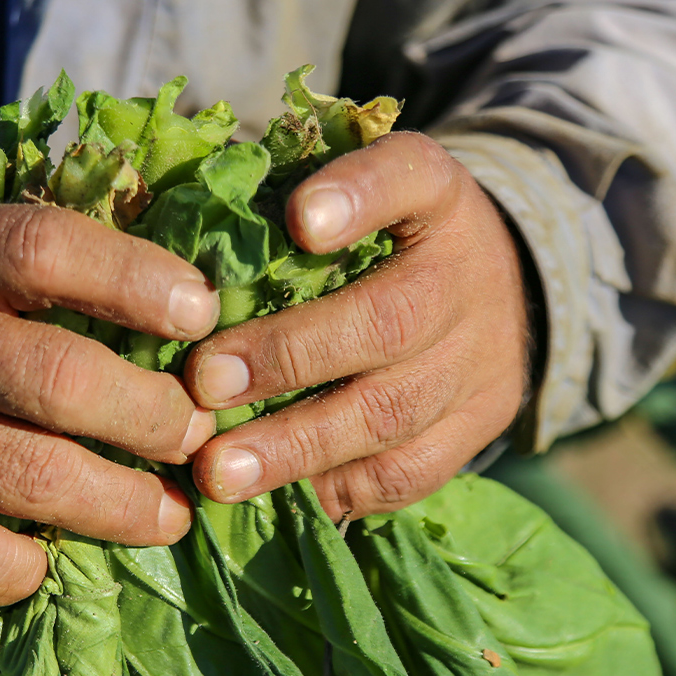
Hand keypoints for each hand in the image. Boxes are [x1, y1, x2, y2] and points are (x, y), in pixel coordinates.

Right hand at [0, 198, 218, 604]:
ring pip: (33, 478)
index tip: (203, 315)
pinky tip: (52, 554)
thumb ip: (19, 260)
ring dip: (124, 506)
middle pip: (62, 380)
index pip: (48, 250)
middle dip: (156, 416)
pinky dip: (29, 565)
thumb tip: (168, 299)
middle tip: (196, 435)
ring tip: (167, 514)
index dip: (140, 281)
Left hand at [184, 132, 531, 519]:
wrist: (505, 295)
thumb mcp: (360, 195)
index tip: (300, 218)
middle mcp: (465, 277)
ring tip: (219, 470)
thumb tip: (171, 252)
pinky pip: (404, 472)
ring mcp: (478, 362)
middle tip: (204, 384)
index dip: (357, 196)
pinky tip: (270, 497)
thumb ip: (291, 209)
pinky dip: (332, 488)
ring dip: (295, 446)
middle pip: (388, 320)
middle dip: (288, 356)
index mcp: (436, 196)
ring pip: (390, 413)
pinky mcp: (474, 430)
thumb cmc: (387, 240)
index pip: (408, 177)